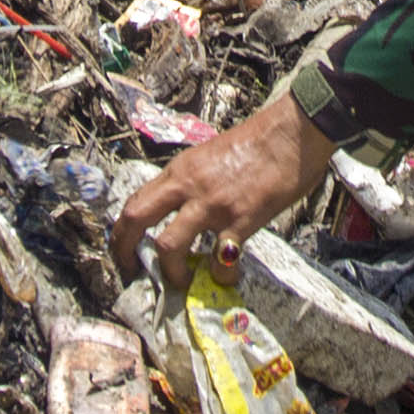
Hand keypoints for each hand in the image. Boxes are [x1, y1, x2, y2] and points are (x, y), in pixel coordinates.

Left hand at [109, 92, 333, 286]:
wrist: (292, 132)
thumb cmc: (259, 142)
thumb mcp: (211, 156)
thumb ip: (194, 181)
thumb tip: (183, 209)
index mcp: (180, 170)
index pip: (135, 200)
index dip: (121, 230)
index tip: (124, 250)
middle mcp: (189, 186)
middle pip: (136, 218)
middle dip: (124, 250)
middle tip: (132, 271)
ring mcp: (212, 204)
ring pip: (168, 246)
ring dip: (170, 272)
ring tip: (183, 281)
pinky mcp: (240, 220)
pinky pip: (220, 258)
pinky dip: (220, 275)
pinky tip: (227, 276)